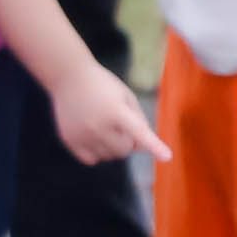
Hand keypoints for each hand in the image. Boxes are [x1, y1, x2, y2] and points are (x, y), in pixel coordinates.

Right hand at [45, 60, 162, 170]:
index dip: (154, 146)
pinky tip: (93, 136)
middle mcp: (99, 125)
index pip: (139, 132)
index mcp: (116, 110)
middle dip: (128, 142)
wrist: (69, 76)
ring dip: (112, 147)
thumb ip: (138, 120)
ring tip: (106, 128)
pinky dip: (97, 153)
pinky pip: (91, 160)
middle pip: (125, 150)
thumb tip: (142, 148)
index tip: (167, 157)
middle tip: (121, 126)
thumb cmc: (103, 85)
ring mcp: (83, 134)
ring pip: (108, 157)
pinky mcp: (70, 140)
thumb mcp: (126, 96)